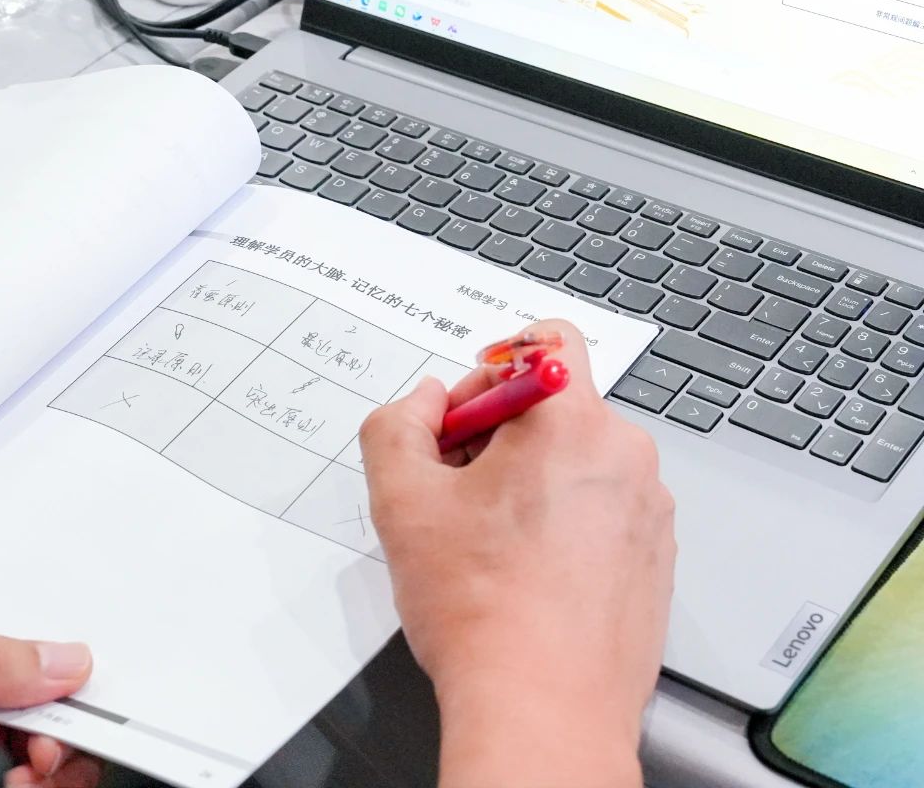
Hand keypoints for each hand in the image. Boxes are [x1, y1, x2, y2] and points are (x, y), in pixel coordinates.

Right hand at [360, 320, 673, 787]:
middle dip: (498, 435)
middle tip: (456, 491)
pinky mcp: (655, 556)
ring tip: (488, 543)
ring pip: (577, 461)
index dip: (489, 368)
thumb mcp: (401, 500)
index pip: (546, 340)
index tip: (465, 415)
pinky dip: (562, 523)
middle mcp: (625, 455)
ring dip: (528, 482)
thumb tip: (425, 403)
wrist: (542, 711)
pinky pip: (603, 509)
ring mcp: (649, 509)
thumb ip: (397, 424)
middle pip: (555, 407)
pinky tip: (523, 572)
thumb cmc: (484, 612)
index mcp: (572, 423)